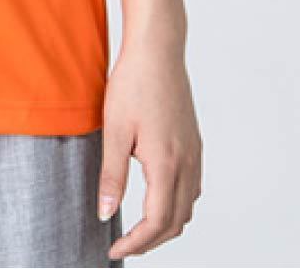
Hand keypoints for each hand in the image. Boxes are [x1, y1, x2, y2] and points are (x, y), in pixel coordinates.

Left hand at [99, 35, 202, 258]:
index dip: (136, 242)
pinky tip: (156, 197)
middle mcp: (187, 164)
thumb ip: (111, 175)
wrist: (158, 51)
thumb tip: (105, 213)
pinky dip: (176, 204)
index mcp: (166, 164)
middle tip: (123, 244)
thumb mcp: (114, 130)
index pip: (157, 222)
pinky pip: (191, 188)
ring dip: (166, 225)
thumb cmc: (133, 84)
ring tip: (137, 227)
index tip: (114, 249)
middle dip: (151, 240)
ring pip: (188, 207)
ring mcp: (194, 154)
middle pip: (176, 221)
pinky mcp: (194, 143)